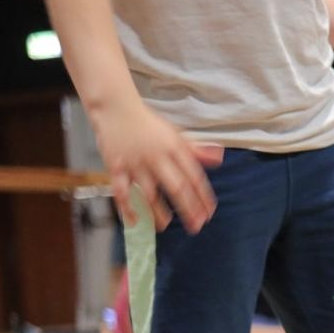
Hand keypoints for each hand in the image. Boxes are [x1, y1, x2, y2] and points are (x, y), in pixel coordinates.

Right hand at [89, 99, 222, 233]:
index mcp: (174, 148)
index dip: (202, 196)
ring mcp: (135, 163)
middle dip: (188, 208)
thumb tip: (219, 158)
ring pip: (149, 192)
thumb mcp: (175, 133)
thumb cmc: (148, 124)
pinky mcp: (116, 167)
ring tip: (165, 225)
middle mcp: (156, 157)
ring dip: (158, 212)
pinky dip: (127, 207)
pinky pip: (121, 191)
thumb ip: (196, 149)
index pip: (193, 176)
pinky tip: (134, 221)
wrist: (114, 106)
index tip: (209, 213)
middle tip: (196, 226)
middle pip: (176, 187)